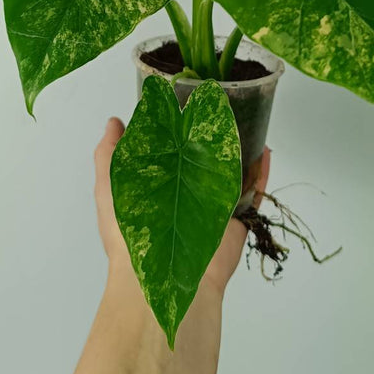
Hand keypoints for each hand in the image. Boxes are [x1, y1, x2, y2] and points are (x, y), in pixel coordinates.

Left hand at [93, 116, 270, 298]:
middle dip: (211, 134)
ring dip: (239, 148)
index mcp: (157, 184)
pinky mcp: (234, 218)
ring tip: (247, 120)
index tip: (185, 100)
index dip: (175, 127)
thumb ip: (109, 152)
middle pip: (202, 157)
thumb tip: (114, 122)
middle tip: (220, 104)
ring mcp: (211, 204)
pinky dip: (260, 171)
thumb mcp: (109, 183)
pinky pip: (252, 192)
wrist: (163, 274)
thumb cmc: (132, 230)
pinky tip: (264, 150)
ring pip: (230, 170)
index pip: (169, 150)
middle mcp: (185, 192)